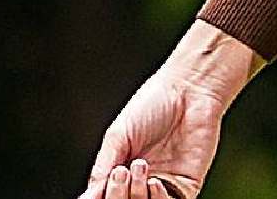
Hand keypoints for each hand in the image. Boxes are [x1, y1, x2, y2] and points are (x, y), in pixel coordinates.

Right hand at [77, 23, 262, 198]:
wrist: (189, 89)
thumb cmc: (153, 103)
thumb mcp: (118, 134)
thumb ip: (102, 167)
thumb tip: (87, 196)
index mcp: (123, 170)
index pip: (107, 196)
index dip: (101, 197)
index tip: (94, 192)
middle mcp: (142, 182)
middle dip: (117, 197)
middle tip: (120, 173)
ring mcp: (164, 186)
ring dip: (136, 197)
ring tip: (139, 166)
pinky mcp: (186, 187)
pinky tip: (154, 181)